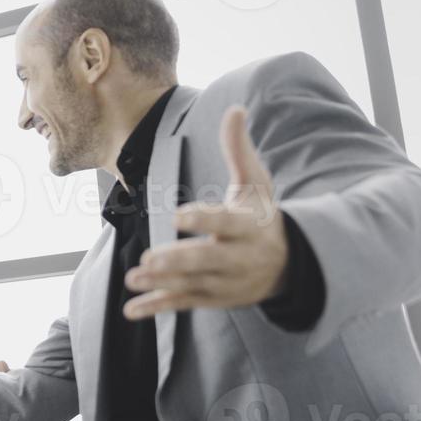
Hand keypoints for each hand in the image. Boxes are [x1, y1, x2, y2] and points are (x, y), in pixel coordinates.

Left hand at [125, 106, 287, 319]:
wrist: (290, 265)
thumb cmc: (262, 216)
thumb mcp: (256, 183)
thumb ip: (239, 150)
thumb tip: (235, 109)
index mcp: (249, 226)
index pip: (225, 223)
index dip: (202, 219)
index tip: (177, 215)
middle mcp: (238, 257)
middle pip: (208, 260)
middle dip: (179, 260)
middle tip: (149, 257)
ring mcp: (224, 282)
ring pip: (192, 284)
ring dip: (162, 283)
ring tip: (133, 278)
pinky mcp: (211, 298)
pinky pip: (183, 304)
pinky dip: (157, 308)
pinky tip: (131, 311)